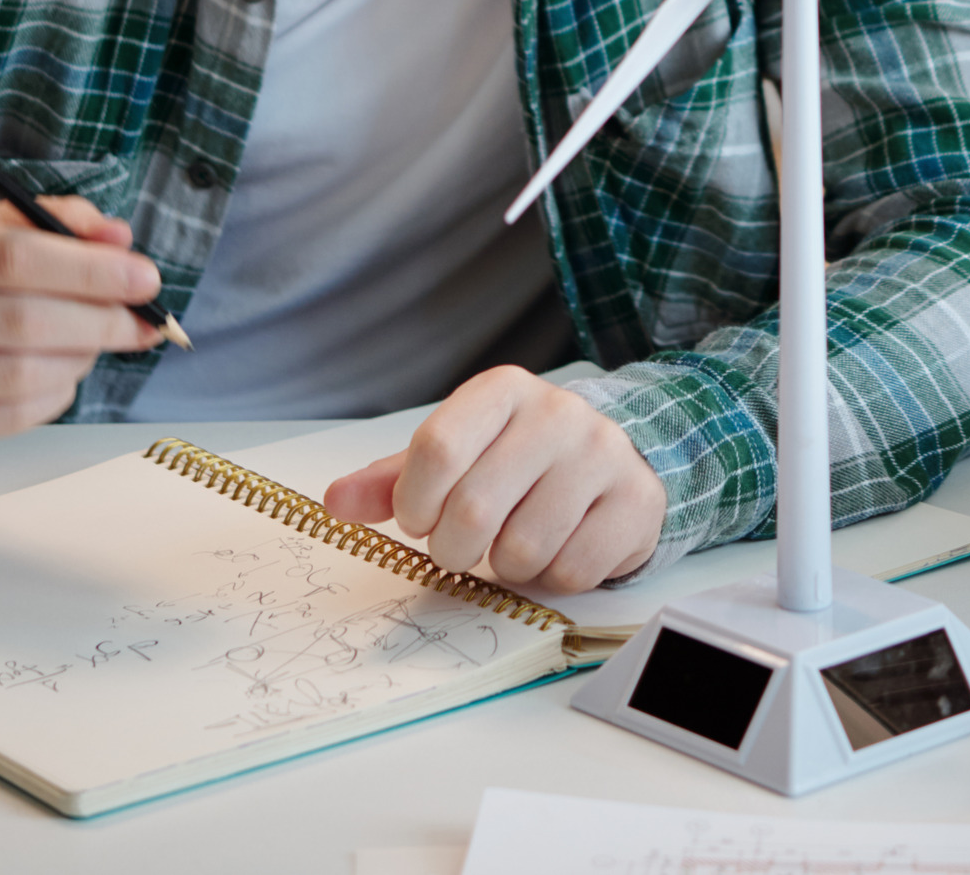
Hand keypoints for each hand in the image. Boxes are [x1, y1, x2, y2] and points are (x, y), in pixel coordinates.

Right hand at [0, 197, 164, 440]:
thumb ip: (56, 221)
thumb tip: (118, 240)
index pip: (15, 258)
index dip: (91, 271)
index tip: (145, 278)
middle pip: (25, 323)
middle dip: (102, 321)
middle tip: (142, 320)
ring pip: (23, 376)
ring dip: (82, 359)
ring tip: (97, 341)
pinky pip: (12, 417)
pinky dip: (57, 394)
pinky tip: (64, 371)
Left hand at [323, 367, 666, 591]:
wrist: (615, 459)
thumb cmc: (519, 461)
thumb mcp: (457, 455)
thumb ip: (394, 481)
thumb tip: (333, 503)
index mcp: (503, 391)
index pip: (436, 449)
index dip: (415, 503)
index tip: (419, 520)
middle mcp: (558, 412)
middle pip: (473, 509)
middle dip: (453, 549)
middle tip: (461, 546)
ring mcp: (602, 456)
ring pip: (522, 548)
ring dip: (505, 566)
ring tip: (515, 542)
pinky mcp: (636, 501)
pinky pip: (571, 570)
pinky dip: (552, 578)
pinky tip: (557, 548)